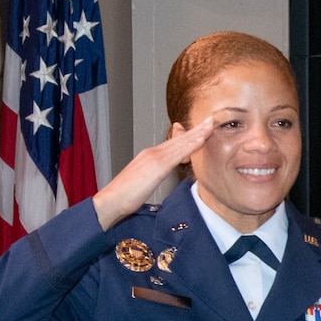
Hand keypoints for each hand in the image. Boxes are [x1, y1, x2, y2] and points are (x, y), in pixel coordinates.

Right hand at [91, 117, 214, 228]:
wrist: (110, 200)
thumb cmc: (124, 196)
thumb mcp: (143, 183)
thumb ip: (153, 176)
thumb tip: (159, 177)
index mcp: (149, 156)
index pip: (173, 144)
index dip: (188, 136)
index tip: (201, 129)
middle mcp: (152, 153)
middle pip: (178, 139)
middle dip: (196, 129)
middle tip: (210, 119)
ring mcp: (154, 157)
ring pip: (180, 143)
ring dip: (197, 133)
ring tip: (210, 124)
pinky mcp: (157, 166)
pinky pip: (178, 153)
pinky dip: (191, 145)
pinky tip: (202, 139)